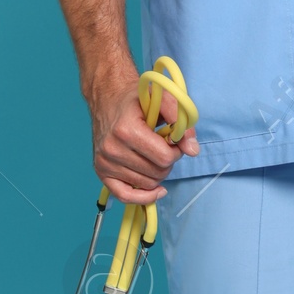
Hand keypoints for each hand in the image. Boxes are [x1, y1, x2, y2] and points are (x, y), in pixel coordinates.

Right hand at [86, 61, 199, 202]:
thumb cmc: (135, 99)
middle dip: (167, 161)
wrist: (107, 96)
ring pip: (147, 184)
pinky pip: (125, 196)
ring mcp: (105, 162)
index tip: (173, 141)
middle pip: (157, 173)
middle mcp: (112, 149)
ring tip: (152, 154)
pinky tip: (155, 190)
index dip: (176, 151)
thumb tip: (193, 150)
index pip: (164, 157)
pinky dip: (143, 197)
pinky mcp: (101, 171)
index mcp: (126, 130)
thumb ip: (181, 121)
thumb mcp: (162, 99)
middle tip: (163, 146)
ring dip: (157, 173)